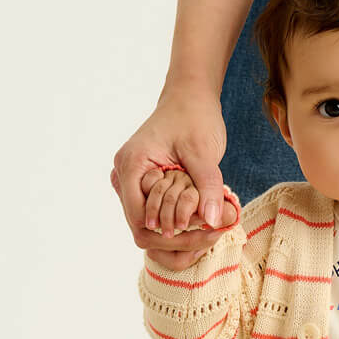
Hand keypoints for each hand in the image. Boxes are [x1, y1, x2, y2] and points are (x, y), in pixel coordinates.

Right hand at [110, 87, 237, 261]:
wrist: (190, 99)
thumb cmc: (195, 117)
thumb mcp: (205, 152)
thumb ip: (208, 186)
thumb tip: (213, 222)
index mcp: (131, 166)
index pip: (139, 220)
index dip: (169, 234)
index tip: (202, 233)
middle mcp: (124, 176)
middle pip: (141, 228)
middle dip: (175, 239)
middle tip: (211, 236)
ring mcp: (132, 183)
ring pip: (147, 227)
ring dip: (177, 233)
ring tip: (210, 231)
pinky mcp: (144, 186)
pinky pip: (154, 216)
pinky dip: (177, 224)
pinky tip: (202, 224)